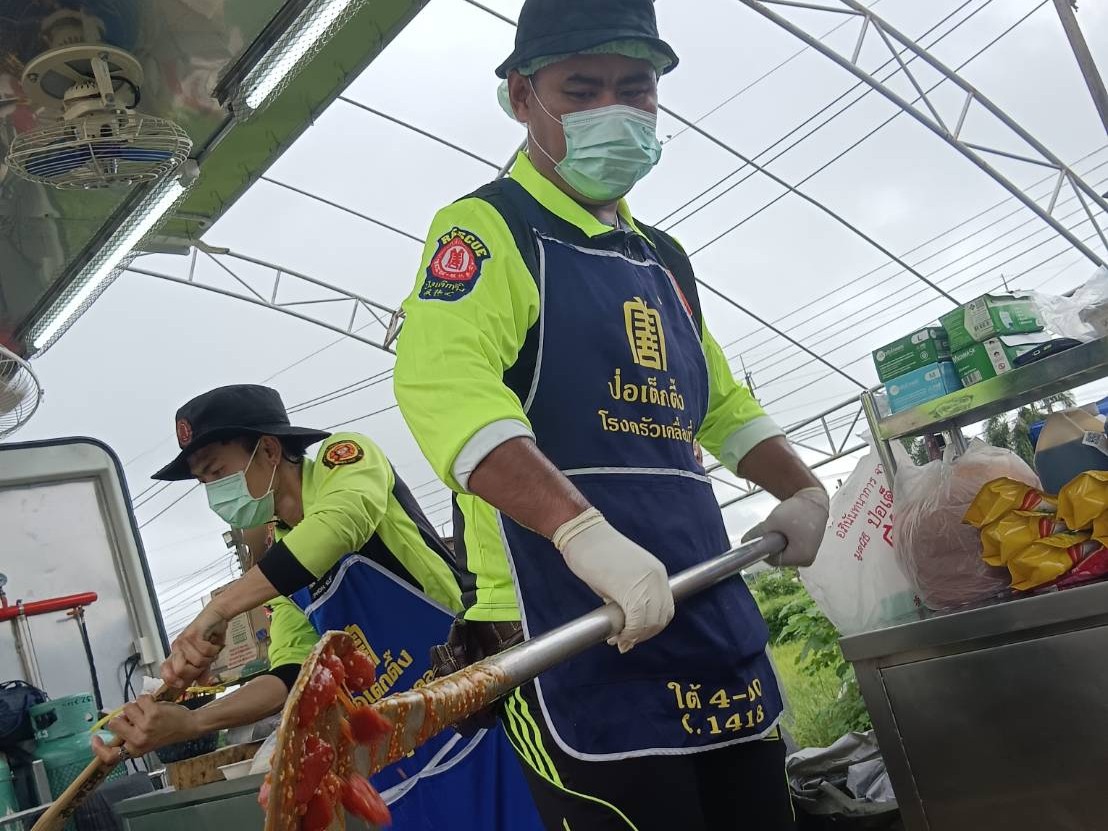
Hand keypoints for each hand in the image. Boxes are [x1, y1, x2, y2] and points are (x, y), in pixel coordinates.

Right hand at [91, 697, 196, 761]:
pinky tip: (156, 705)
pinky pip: (140, 698)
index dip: (99, 748)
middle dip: (123, 716)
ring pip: (127, 707)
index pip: (110, 756)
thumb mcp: (145, 739)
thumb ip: (128, 731)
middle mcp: (137, 740)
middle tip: (137, 717)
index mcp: (134, 750)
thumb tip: (108, 716)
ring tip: (149, 712)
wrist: (188, 726)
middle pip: (114, 722)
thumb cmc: (165, 731)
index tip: (95, 738)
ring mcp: (145, 726)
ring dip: (137, 706)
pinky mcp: (153, 713)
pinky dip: (147, 698)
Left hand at [162, 604, 227, 688]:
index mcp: (177, 654)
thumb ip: (202, 670)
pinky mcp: (193, 635)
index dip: (171, 680)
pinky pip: (204, 651)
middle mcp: (177, 648)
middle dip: (196, 670)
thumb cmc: (210, 636)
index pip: (165, 671)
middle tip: (204, 664)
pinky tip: (213, 643)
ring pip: (196, 661)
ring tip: (211, 650)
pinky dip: (213, 649)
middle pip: (180, 671)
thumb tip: (202, 683)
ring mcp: (184, 641)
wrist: (216, 615)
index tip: (181, 684)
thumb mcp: (206, 656)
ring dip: (209, 658)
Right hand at [554, 508, 673, 652]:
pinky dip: (628, 634)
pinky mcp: (630, 589)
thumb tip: (626, 623)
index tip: (635, 634)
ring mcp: (645, 583)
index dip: (651, 627)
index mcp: (657, 573)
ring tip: (618, 640)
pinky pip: (636, 621)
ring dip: (636, 636)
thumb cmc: (596, 553)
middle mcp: (656, 578)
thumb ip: (628, 597)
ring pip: (650, 623)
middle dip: (644, 635)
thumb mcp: (621, 577)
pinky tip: (615, 636)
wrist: (583, 534)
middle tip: (625, 641)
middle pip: (660, 619)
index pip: (664, 610)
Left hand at [743, 486, 829, 567]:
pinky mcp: (805, 547)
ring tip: (779, 525)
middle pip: (778, 556)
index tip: (759, 535)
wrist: (813, 498)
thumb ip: (758, 534)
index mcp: (802, 557)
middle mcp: (806, 558)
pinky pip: (787, 546)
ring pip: (781, 550)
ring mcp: (807, 553)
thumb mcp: (774, 522)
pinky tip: (783, 527)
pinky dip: (782, 538)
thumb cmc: (798, 509)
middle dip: (770, 542)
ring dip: (775, 539)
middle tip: (771, 526)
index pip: (773, 560)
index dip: (763, 547)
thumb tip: (745, 542)